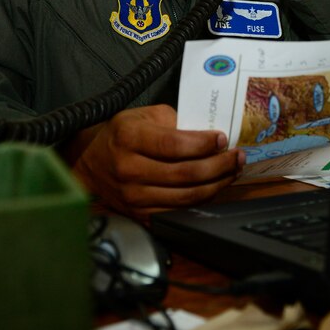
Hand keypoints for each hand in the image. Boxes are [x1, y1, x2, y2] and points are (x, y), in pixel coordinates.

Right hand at [64, 104, 243, 218]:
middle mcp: (129, 168)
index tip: (222, 139)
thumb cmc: (123, 134)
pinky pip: (179, 211)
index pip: (173, 145)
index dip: (202, 144)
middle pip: (185, 174)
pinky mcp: (139, 214)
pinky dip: (201, 200)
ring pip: (186, 196)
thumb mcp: (144, 115)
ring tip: (232, 171)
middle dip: (219, 165)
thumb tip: (210, 134)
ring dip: (217, 184)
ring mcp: (133, 196)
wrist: (91, 161)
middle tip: (237, 156)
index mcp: (129, 137)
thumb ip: (175, 122)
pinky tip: (214, 187)